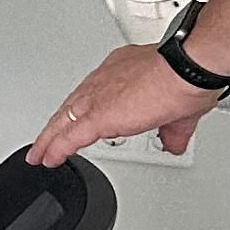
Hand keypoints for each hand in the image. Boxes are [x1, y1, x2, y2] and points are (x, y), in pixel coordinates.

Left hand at [31, 40, 220, 166]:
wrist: (187, 71)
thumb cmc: (187, 78)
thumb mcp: (179, 112)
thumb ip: (171, 131)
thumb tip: (173, 144)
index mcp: (121, 73)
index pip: (94, 94)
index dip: (84, 109)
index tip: (80, 119)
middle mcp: (104, 81)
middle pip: (72, 106)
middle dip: (59, 123)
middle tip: (48, 138)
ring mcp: (98, 98)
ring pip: (64, 120)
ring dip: (51, 138)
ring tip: (41, 152)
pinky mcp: (98, 116)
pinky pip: (69, 136)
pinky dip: (57, 149)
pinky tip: (49, 158)